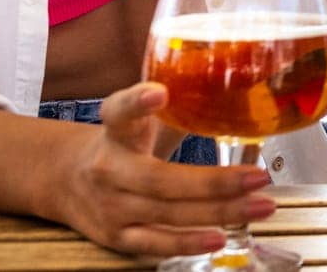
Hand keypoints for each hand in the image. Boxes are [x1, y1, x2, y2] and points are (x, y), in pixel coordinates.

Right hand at [40, 82, 273, 256]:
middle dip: (214, 182)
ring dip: (218, 212)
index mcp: (116, 130)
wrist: (67, 180)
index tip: (160, 93)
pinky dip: (188, 243)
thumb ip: (184, 104)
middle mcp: (108, 168)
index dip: (137, 102)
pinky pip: (155, 243)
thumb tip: (246, 83)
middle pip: (159, 178)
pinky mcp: (114, 236)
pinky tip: (221, 238)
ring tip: (259, 206)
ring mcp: (110, 206)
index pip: (120, 112)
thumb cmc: (126, 143)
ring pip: (165, 213)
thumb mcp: (145, 118)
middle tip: (259, 176)